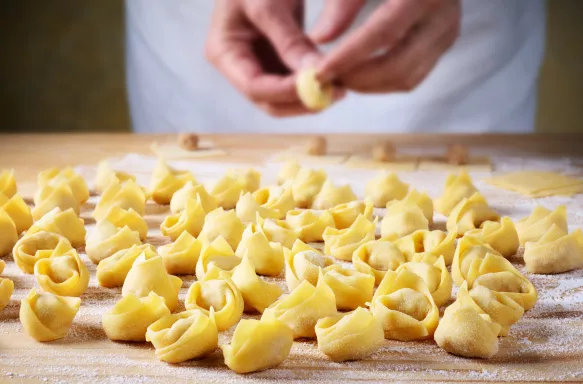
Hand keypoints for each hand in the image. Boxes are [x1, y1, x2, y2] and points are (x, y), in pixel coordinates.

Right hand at [205, 0, 343, 116]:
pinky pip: (294, 84)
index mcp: (224, 52)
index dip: (285, 91)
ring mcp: (257, 67)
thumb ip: (289, 39)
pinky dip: (314, 84)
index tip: (319, 84)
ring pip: (284, 99)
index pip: (253, 87)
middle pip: (269, 101)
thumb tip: (314, 73)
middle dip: (302, 101)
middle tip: (337, 93)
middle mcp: (238, 67)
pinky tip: (336, 78)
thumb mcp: (269, 2)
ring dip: (311, 97)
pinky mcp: (275, 63)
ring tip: (341, 86)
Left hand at [312, 0, 460, 92]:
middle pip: (397, 66)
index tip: (319, 73)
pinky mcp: (443, 43)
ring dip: (369, 85)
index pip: (381, 34)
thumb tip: (319, 37)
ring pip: (406, 79)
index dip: (348, 57)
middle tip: (326, 81)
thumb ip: (343, 2)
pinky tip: (358, 74)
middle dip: (358, 80)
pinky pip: (412, 76)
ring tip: (338, 77)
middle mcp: (442, 15)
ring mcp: (446, 32)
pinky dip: (382, 82)